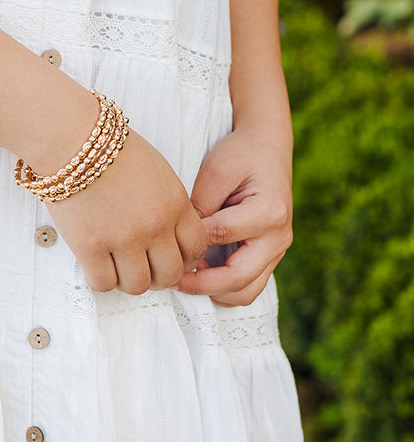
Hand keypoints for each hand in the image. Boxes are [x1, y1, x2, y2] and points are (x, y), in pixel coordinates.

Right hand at [47, 128, 209, 295]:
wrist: (71, 137)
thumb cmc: (109, 149)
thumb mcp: (158, 172)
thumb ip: (170, 205)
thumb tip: (170, 238)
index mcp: (175, 203)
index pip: (196, 249)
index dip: (186, 260)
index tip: (171, 259)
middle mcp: (155, 225)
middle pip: (170, 274)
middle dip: (159, 277)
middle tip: (144, 268)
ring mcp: (123, 237)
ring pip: (138, 285)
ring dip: (128, 280)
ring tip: (117, 266)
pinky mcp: (90, 245)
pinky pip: (103, 283)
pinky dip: (101, 279)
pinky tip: (96, 264)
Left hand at [175, 126, 293, 305]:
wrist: (268, 149)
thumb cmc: (241, 155)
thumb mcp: (216, 170)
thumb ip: (200, 205)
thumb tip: (179, 238)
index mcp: (268, 213)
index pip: (221, 236)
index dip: (190, 242)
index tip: (163, 244)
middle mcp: (278, 238)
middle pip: (239, 280)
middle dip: (201, 285)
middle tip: (170, 279)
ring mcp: (277, 251)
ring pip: (246, 292)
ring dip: (214, 291)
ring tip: (184, 277)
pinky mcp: (270, 257)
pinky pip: (248, 285)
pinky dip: (223, 286)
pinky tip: (198, 273)